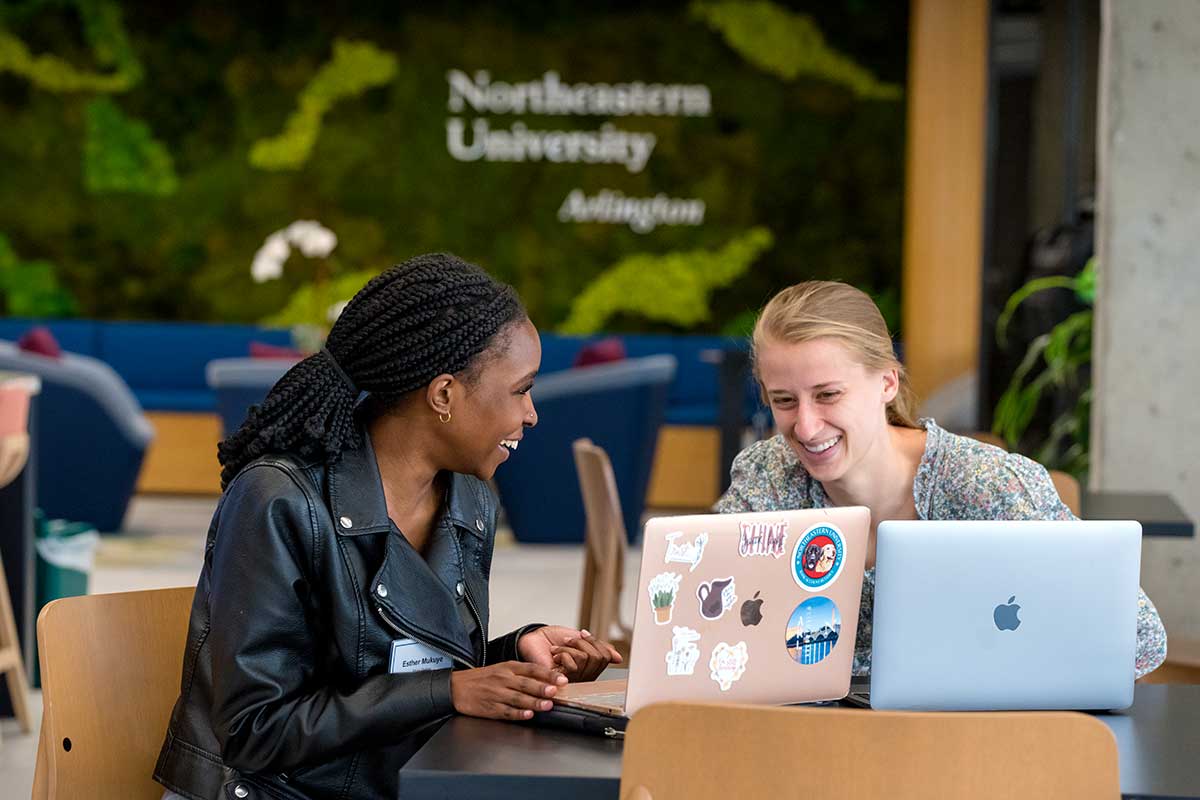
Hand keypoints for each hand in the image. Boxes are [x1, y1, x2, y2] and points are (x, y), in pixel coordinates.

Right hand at [449, 661, 567, 720]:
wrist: (456, 687)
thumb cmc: (481, 678)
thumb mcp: (501, 669)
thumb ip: (521, 673)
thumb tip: (545, 679)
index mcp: (507, 667)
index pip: (531, 669)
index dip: (547, 674)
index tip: (561, 679)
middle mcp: (503, 679)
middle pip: (526, 683)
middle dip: (542, 687)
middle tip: (556, 691)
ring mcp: (497, 694)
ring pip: (518, 698)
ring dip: (534, 702)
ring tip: (547, 705)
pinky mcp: (490, 708)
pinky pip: (506, 711)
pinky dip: (518, 714)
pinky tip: (528, 715)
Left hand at [550, 630, 622, 682]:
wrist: (534, 637)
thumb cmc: (553, 638)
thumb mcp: (580, 638)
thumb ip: (599, 647)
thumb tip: (618, 658)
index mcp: (589, 666)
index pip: (606, 656)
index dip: (594, 642)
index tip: (581, 634)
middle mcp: (583, 676)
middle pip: (598, 658)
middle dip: (581, 643)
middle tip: (567, 641)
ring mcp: (572, 680)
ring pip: (585, 659)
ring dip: (569, 648)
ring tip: (558, 649)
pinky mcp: (561, 681)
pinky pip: (573, 666)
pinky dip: (563, 654)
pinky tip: (554, 656)